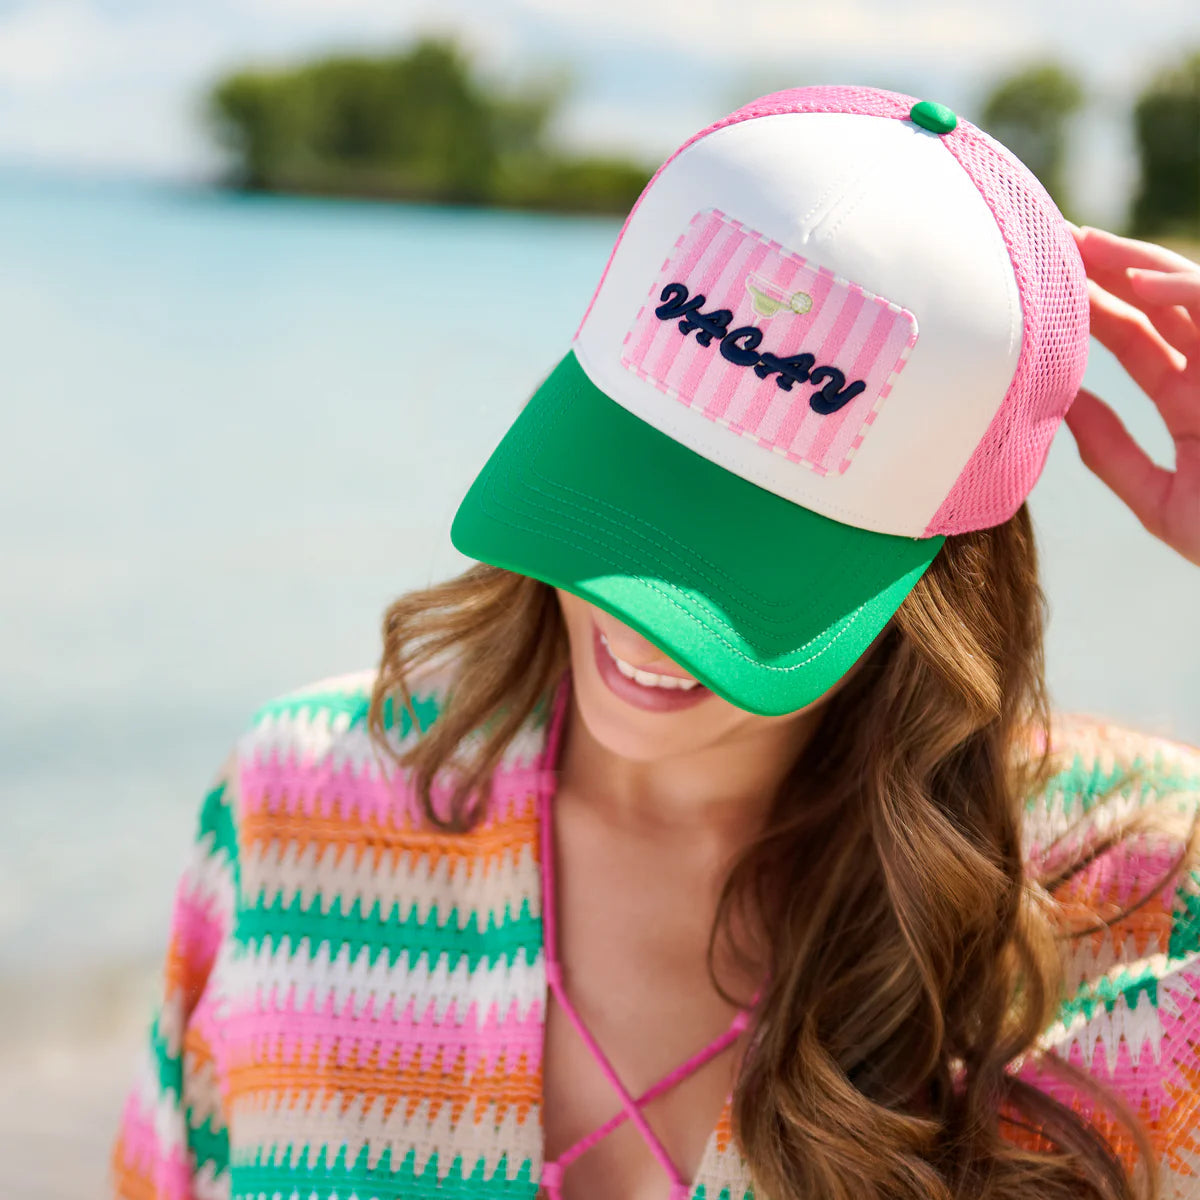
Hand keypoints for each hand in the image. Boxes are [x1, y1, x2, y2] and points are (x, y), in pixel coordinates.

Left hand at [1065, 225, 1199, 566]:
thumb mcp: (1158, 500)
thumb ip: (1113, 454)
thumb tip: (1062, 409)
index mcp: (1191, 402)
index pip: (1136, 342)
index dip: (1094, 311)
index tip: (1045, 289)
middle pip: (1158, 304)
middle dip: (1109, 269)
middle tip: (1054, 241)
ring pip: (1190, 292)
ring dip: (1137, 262)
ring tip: (1083, 243)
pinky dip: (1185, 290)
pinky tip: (1137, 285)